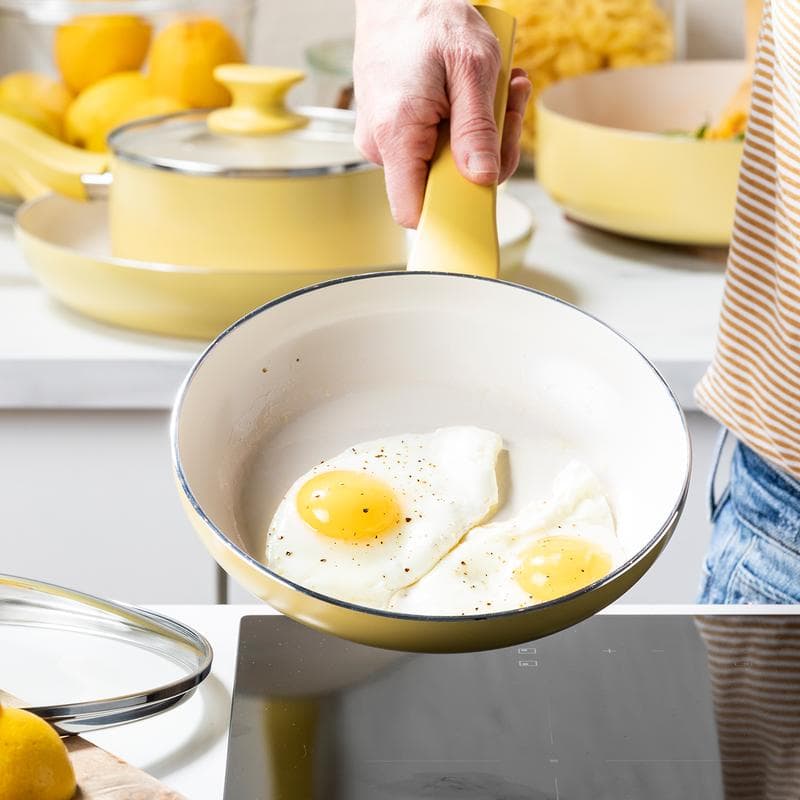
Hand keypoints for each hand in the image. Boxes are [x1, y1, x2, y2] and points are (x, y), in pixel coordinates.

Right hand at [353, 0, 531, 227]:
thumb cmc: (428, 16)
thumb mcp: (471, 66)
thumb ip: (477, 128)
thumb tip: (482, 177)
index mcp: (395, 135)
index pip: (414, 211)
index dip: (451, 214)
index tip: (485, 192)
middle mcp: (381, 145)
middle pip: (440, 187)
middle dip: (485, 154)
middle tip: (509, 106)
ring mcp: (384, 139)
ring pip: (442, 164)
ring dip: (480, 134)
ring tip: (499, 88)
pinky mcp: (393, 130)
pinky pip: (433, 145)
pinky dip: (463, 124)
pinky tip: (477, 92)